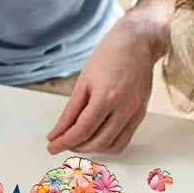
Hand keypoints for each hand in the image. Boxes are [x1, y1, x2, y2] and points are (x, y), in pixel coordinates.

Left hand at [46, 15, 166, 154]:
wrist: (137, 43)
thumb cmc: (108, 57)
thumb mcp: (83, 83)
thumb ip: (70, 112)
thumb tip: (57, 133)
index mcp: (107, 96)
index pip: (82, 129)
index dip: (64, 141)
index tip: (52, 147)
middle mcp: (125, 107)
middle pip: (97, 141)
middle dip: (76, 146)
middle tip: (63, 142)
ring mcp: (136, 112)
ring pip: (113, 146)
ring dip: (93, 148)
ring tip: (78, 140)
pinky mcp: (141, 114)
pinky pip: (124, 140)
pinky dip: (108, 143)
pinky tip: (95, 136)